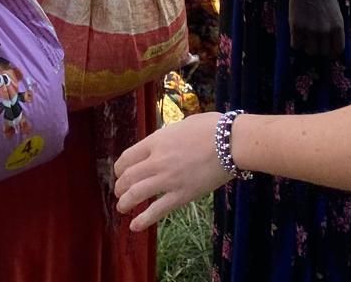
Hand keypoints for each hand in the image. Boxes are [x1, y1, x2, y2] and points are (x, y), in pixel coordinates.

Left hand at [114, 112, 227, 230]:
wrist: (230, 142)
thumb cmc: (211, 128)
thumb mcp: (182, 125)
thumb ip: (168, 136)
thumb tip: (164, 140)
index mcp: (156, 141)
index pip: (127, 157)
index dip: (120, 168)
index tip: (120, 173)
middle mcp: (157, 160)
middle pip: (127, 177)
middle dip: (120, 186)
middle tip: (120, 192)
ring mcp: (168, 179)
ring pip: (136, 194)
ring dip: (125, 202)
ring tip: (122, 208)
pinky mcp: (181, 195)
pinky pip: (157, 210)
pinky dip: (143, 220)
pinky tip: (134, 226)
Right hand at [289, 0, 344, 57]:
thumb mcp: (335, 11)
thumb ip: (334, 28)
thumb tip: (331, 44)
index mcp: (338, 26)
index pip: (337, 49)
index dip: (332, 51)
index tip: (327, 49)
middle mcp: (326, 30)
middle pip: (323, 52)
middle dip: (319, 48)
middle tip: (314, 40)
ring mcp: (311, 30)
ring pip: (310, 51)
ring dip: (307, 46)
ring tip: (305, 36)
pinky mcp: (296, 27)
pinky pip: (296, 45)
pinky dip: (296, 41)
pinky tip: (296, 33)